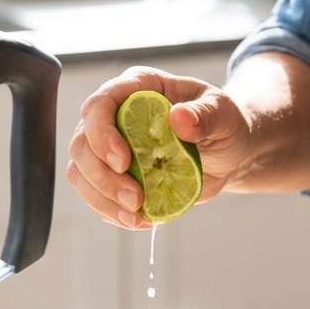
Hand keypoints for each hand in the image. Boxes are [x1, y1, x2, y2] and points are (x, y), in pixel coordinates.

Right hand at [65, 66, 252, 228]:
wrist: (229, 152)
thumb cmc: (225, 123)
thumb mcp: (224, 114)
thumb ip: (205, 115)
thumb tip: (179, 118)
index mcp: (138, 88)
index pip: (99, 105)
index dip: (101, 135)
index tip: (123, 163)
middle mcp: (116, 114)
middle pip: (82, 144)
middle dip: (102, 177)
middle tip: (135, 201)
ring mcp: (110, 146)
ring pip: (81, 173)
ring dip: (103, 199)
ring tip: (137, 216)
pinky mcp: (114, 175)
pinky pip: (95, 195)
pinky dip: (112, 212)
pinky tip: (141, 220)